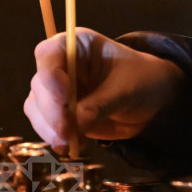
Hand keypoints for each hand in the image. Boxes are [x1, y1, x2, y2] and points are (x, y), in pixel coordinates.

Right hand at [24, 28, 184, 152]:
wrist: (155, 97)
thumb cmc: (142, 79)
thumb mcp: (126, 89)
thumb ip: (99, 105)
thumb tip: (73, 126)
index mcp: (78, 46)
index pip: (49, 53)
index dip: (50, 75)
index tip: (64, 97)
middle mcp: (61, 65)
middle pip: (40, 85)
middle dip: (51, 111)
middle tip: (66, 131)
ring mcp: (57, 90)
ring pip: (37, 107)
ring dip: (49, 128)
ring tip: (69, 143)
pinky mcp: (60, 113)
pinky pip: (45, 125)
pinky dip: (54, 137)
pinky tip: (72, 145)